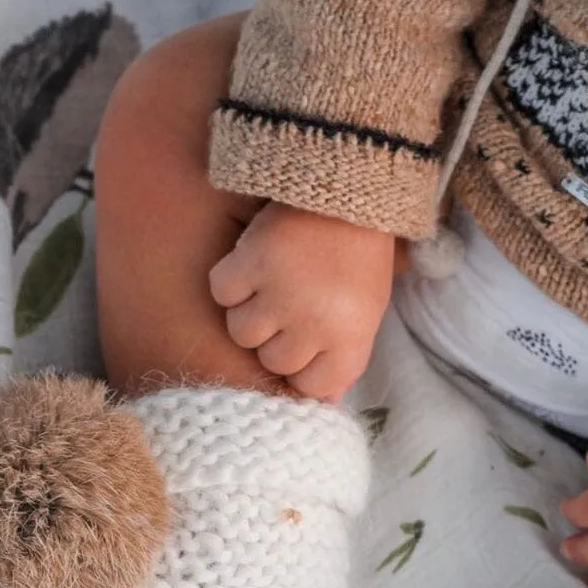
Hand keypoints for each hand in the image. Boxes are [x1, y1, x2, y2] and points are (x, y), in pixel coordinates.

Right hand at [208, 201, 397, 401]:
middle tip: (291, 302)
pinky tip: (252, 262)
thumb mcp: (365, 313)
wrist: (349, 185)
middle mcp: (316, 324)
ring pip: (242, 333)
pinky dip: (230, 279)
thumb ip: (342, 359)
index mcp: (351, 338)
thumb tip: (320, 402)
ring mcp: (281, 294)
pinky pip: (222, 293)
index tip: (307, 344)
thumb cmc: (357, 256)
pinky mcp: (252, 261)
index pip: (312, 389)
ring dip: (250, 310)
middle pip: (273, 362)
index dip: (305, 368)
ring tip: (271, 281)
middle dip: (277, 337)